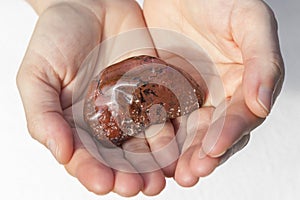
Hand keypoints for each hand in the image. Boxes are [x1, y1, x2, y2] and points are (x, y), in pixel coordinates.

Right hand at [17, 0, 165, 195]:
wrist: (90, 5)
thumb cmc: (57, 37)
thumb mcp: (37, 75)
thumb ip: (43, 114)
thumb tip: (59, 152)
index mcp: (77, 124)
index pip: (84, 157)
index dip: (92, 172)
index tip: (103, 184)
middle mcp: (107, 122)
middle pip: (119, 157)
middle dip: (129, 175)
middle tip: (140, 188)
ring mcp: (133, 108)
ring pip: (146, 141)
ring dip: (155, 161)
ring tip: (162, 177)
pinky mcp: (155, 91)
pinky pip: (166, 113)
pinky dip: (174, 130)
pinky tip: (181, 144)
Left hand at [143, 0, 283, 185]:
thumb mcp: (250, 22)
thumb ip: (263, 60)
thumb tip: (264, 102)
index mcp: (243, 84)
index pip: (241, 117)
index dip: (229, 134)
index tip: (213, 149)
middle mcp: (218, 95)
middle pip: (213, 133)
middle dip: (202, 155)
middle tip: (189, 174)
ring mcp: (189, 96)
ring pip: (186, 132)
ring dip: (179, 154)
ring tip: (170, 173)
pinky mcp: (163, 93)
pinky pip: (160, 117)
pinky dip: (156, 135)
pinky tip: (147, 149)